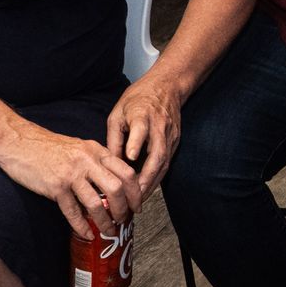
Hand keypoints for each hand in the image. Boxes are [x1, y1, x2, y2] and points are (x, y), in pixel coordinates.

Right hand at [0, 121, 142, 239]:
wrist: (19, 142)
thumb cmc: (49, 146)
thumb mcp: (80, 147)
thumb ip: (97, 160)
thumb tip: (113, 180)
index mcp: (96, 151)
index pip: (126, 172)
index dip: (136, 192)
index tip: (137, 205)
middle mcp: (87, 161)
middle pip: (117, 188)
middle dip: (124, 208)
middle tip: (124, 219)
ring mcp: (71, 174)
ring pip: (96, 203)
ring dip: (105, 221)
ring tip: (109, 230)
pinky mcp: (55, 187)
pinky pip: (73, 211)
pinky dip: (82, 226)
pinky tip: (87, 233)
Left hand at [107, 72, 183, 195]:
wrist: (167, 86)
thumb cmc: (138, 99)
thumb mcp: (117, 114)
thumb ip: (114, 139)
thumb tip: (110, 165)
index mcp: (142, 114)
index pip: (140, 129)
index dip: (136, 143)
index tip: (130, 157)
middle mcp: (159, 126)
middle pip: (156, 154)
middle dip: (146, 178)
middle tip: (133, 197)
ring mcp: (170, 134)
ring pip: (164, 163)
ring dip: (152, 183)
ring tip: (139, 200)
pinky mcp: (175, 140)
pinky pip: (166, 162)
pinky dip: (157, 177)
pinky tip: (147, 188)